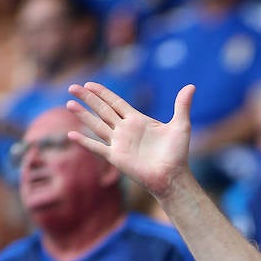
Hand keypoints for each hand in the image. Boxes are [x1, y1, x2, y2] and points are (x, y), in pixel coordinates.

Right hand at [67, 82, 194, 199]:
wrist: (173, 176)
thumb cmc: (178, 154)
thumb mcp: (181, 126)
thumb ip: (182, 106)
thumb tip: (192, 86)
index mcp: (137, 120)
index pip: (115, 103)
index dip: (102, 93)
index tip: (89, 84)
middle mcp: (125, 130)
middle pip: (102, 110)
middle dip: (88, 99)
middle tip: (72, 87)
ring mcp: (119, 143)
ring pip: (97, 125)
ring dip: (83, 115)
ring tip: (69, 103)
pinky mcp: (117, 157)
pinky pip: (97, 148)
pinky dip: (85, 141)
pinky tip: (72, 134)